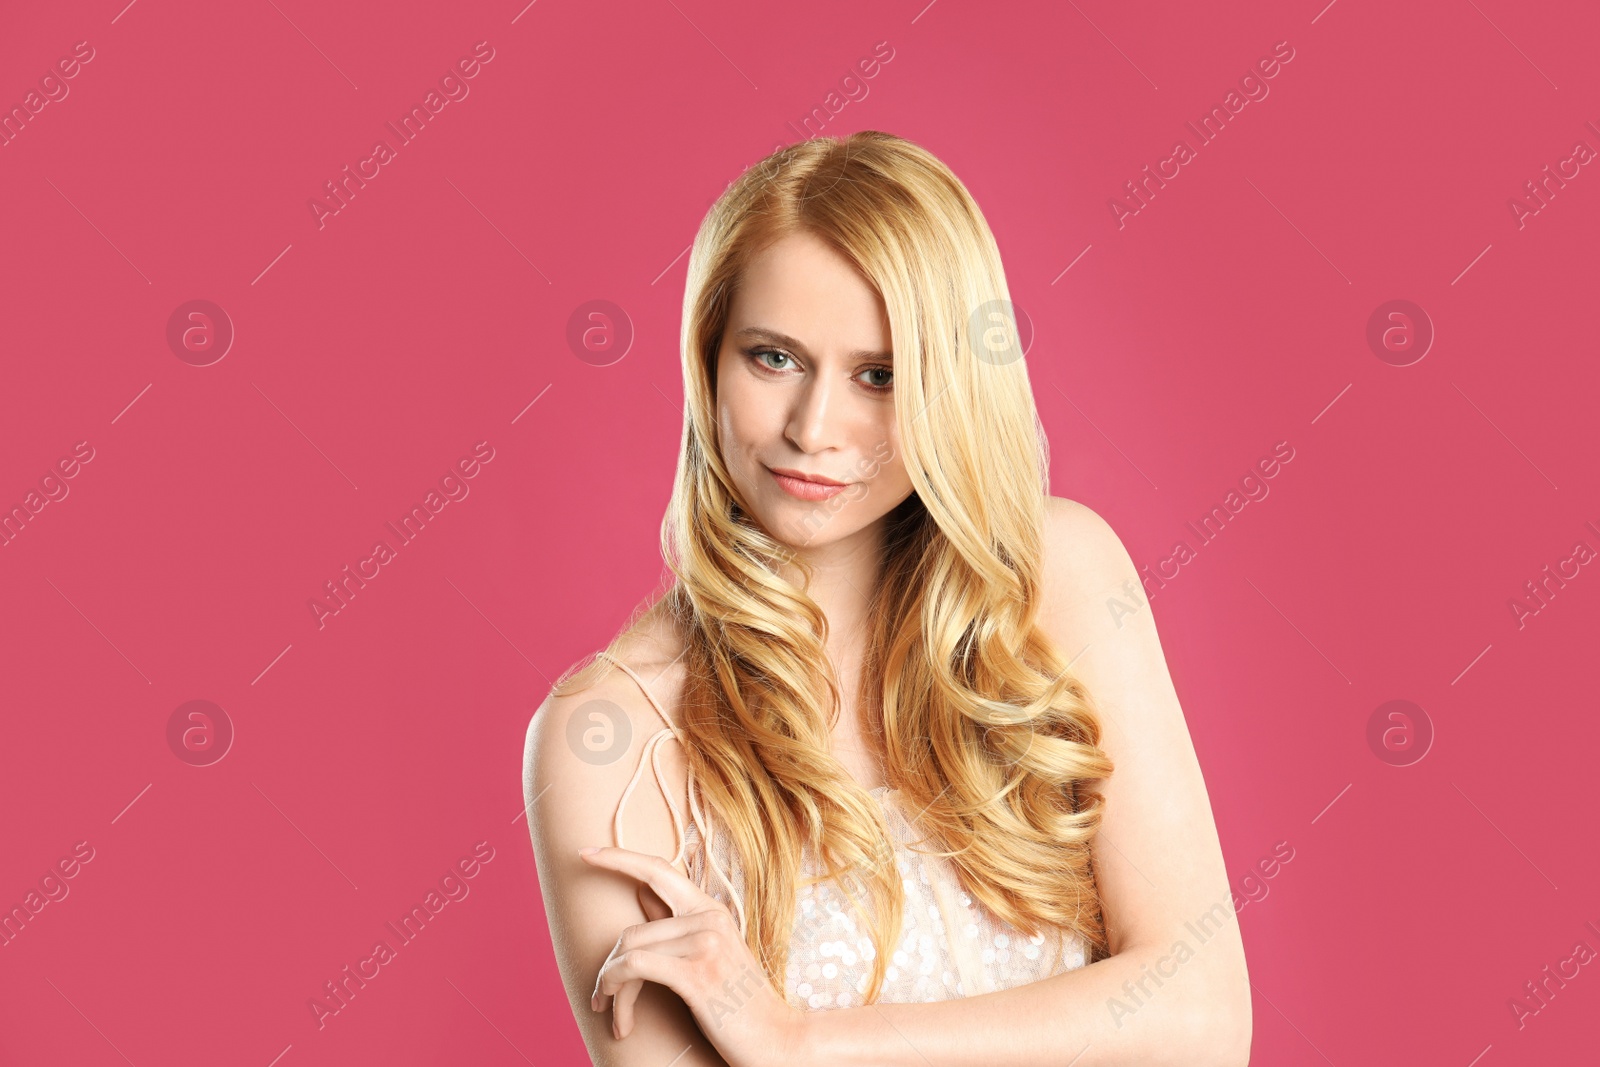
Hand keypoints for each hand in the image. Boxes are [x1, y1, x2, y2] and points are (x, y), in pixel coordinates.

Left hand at [580, 845, 812, 1066]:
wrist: (778, 1039)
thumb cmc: (740, 1004)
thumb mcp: (711, 956)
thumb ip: (676, 926)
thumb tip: (639, 893)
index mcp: (712, 910)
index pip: (659, 870)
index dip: (619, 858)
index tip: (585, 852)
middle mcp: (709, 918)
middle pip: (631, 930)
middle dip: (607, 967)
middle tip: (600, 997)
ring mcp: (705, 943)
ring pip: (629, 951)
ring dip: (611, 988)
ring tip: (613, 1015)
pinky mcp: (696, 973)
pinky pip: (635, 967)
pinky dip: (618, 990)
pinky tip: (621, 1019)